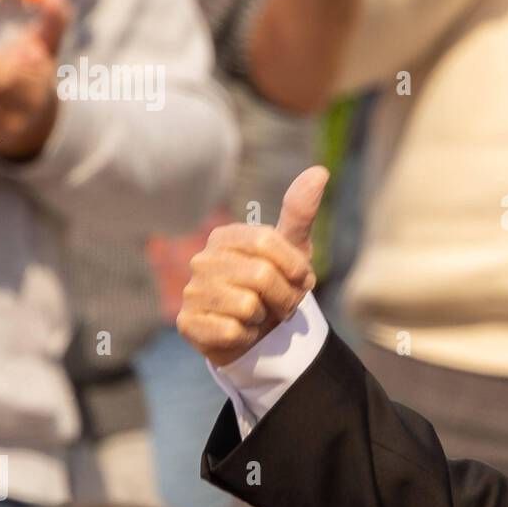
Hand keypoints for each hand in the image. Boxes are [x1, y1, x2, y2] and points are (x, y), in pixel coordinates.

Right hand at [178, 166, 329, 366]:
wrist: (259, 332)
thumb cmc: (276, 284)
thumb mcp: (294, 249)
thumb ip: (301, 212)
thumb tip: (319, 171)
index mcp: (225, 236)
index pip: (267, 241)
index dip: (294, 266)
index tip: (299, 278)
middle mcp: (202, 260)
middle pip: (262, 276)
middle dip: (285, 296)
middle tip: (281, 303)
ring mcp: (192, 291)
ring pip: (248, 306)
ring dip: (265, 317)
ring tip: (259, 315)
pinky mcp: (188, 323)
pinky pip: (231, 331)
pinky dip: (246, 336)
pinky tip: (241, 331)